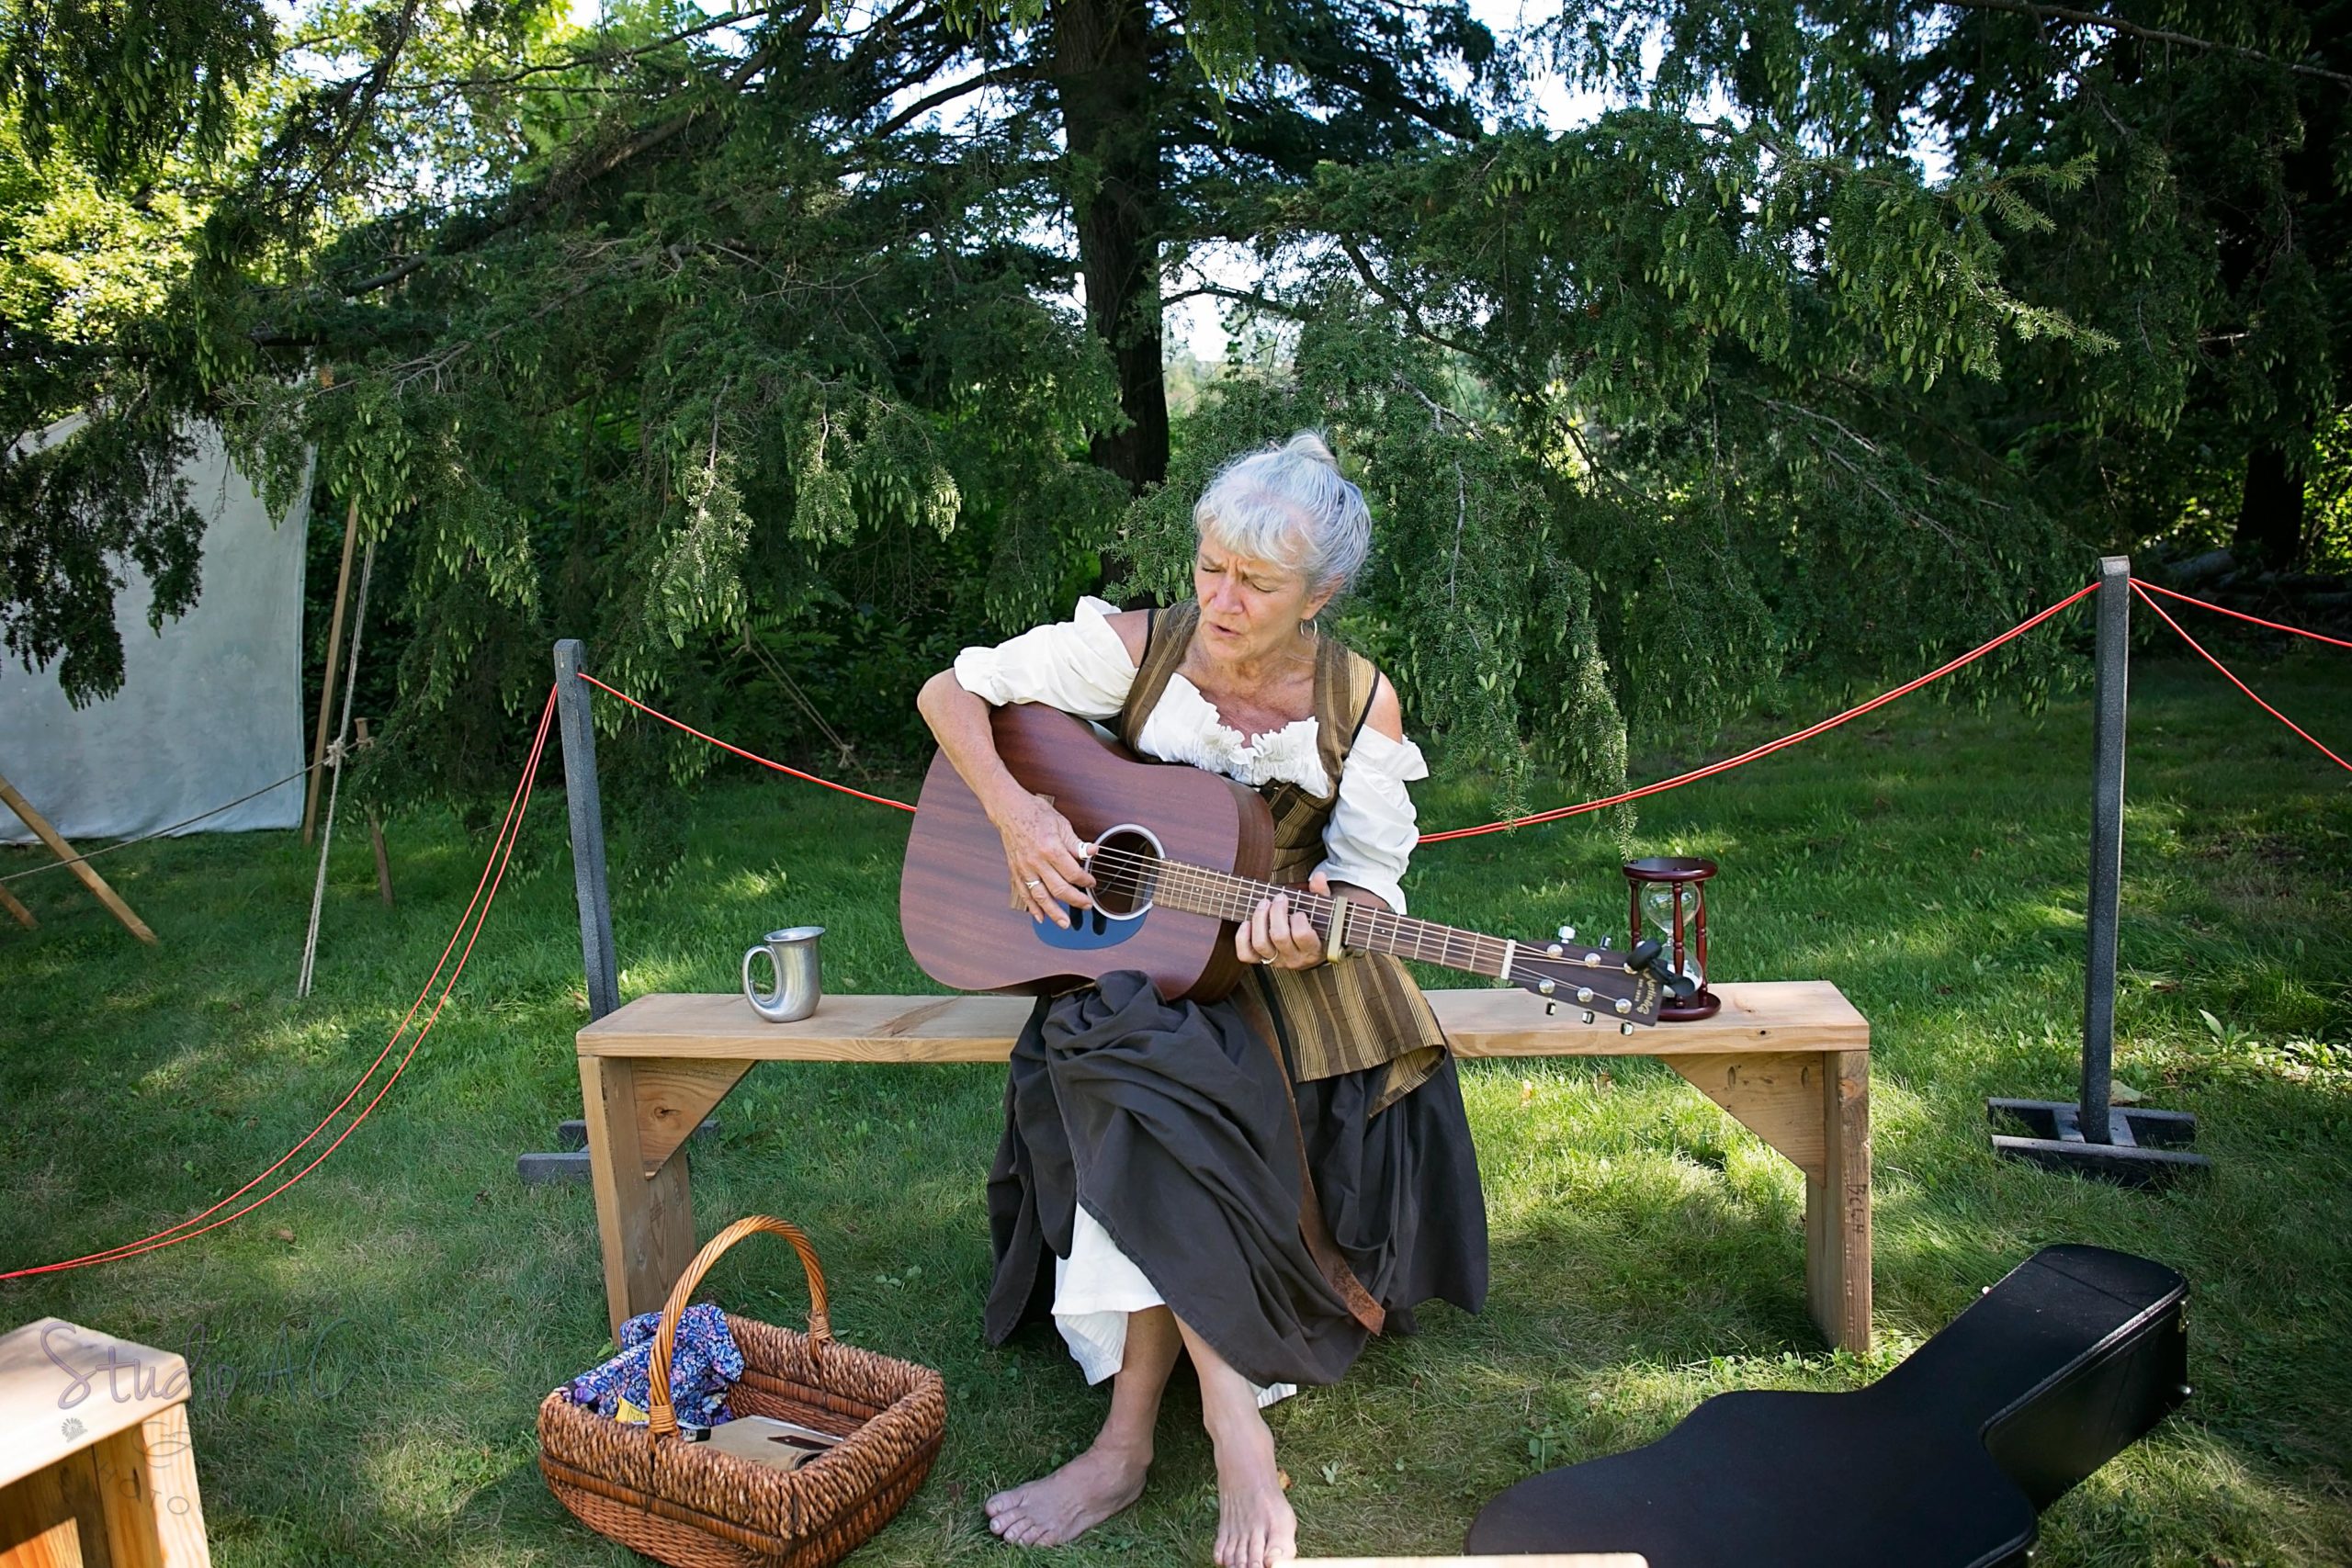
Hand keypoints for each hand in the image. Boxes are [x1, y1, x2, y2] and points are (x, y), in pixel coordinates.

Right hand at [994, 791, 1092, 927]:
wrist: (1008, 809)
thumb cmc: (1034, 813)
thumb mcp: (1061, 824)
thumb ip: (1076, 843)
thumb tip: (1093, 852)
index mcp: (1050, 848)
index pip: (1072, 873)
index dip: (1085, 881)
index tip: (1092, 883)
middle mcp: (1036, 861)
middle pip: (1059, 889)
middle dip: (1075, 900)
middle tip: (1086, 905)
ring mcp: (1024, 868)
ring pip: (1041, 897)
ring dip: (1054, 912)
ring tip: (1064, 924)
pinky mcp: (1015, 871)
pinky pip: (1024, 893)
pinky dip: (1032, 907)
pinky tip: (1040, 917)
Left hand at [1235, 871, 1334, 970]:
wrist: (1308, 949)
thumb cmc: (1316, 926)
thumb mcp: (1323, 911)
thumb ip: (1322, 893)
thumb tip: (1319, 877)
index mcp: (1312, 949)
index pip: (1302, 935)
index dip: (1298, 919)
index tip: (1299, 911)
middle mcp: (1294, 958)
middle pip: (1279, 936)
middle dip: (1277, 912)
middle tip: (1280, 898)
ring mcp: (1276, 960)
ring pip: (1261, 944)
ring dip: (1259, 919)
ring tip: (1264, 904)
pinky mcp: (1261, 960)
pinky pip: (1246, 954)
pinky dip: (1242, 938)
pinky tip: (1247, 922)